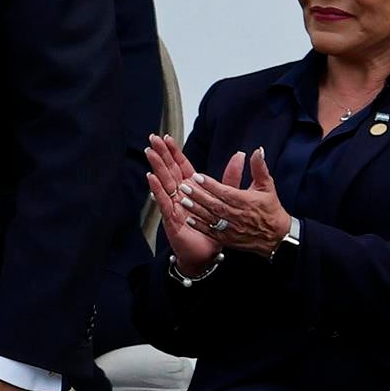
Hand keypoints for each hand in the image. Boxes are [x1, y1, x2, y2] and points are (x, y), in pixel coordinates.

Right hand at [144, 134, 226, 275]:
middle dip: (161, 154)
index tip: (167, 137)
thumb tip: (239, 155)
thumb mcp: (226, 199)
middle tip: (153, 138)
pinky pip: (164, 201)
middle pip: (169, 170)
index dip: (174, 152)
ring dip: (156, 167)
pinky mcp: (172, 218)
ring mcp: (174, 205)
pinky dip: (157, 189)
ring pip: (164, 182)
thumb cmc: (212, 228)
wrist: (207, 253)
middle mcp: (180, 195)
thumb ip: (230, 177)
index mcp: (192, 189)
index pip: (181, 166)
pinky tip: (152, 178)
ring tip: (150, 153)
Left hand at [175, 145, 291, 256]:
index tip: (197, 176)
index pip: (226, 191)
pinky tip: (189, 219)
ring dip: (196, 209)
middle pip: (215, 204)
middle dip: (198, 195)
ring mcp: (233, 228)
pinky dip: (201, 226)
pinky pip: (213, 232)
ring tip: (183, 201)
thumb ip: (259, 168)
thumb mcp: (267, 187)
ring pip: (212, 218)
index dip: (211, 184)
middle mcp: (238, 215)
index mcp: (246, 201)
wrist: (278, 237)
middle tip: (184, 187)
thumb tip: (257, 151)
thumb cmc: (271, 210)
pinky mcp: (229, 239)